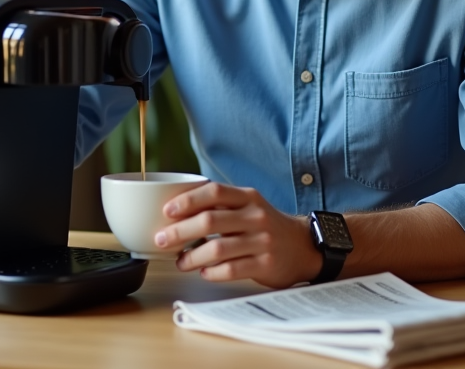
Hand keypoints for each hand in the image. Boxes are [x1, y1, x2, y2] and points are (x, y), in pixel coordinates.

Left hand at [154, 182, 322, 288]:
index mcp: (247, 197)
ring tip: (180, 261)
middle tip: (161, 239)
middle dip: (180, 231)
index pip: (214, 192)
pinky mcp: (265, 264)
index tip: (167, 211)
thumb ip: (220, 205)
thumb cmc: (266, 226)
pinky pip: (231, 270)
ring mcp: (262, 241)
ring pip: (217, 248)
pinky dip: (211, 272)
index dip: (188, 200)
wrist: (303, 246)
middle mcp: (255, 216)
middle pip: (210, 221)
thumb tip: (177, 213)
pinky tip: (203, 272)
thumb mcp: (248, 206)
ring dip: (192, 257)